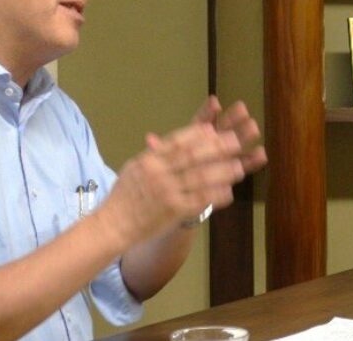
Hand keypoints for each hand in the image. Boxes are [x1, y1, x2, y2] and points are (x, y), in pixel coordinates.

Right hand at [96, 97, 265, 246]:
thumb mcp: (135, 167)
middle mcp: (159, 174)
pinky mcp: (174, 211)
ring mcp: (167, 193)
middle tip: (235, 141)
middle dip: (216, 147)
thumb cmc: (125, 195)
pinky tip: (228, 192)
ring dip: (222, 171)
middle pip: (192, 156)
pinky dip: (215, 195)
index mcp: (150, 160)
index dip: (198, 135)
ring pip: (200, 178)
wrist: (113, 224)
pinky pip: (199, 200)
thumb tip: (171, 136)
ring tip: (238, 166)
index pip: (177, 142)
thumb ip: (155, 153)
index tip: (214, 129)